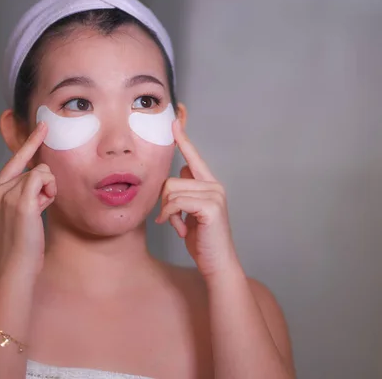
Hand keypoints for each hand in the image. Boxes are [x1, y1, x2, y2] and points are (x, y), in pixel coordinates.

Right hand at [0, 122, 55, 276]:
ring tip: (38, 214)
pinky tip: (43, 206)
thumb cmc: (23, 245)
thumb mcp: (24, 212)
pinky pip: (43, 178)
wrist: (16, 267)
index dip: (31, 141)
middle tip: (39, 209)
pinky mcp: (20, 200)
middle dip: (45, 187)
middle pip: (35, 167)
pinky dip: (49, 190)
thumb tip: (44, 175)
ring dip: (49, 191)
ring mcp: (7, 193)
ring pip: (42, 173)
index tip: (42, 124)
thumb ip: (29, 192)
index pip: (16, 159)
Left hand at [156, 120, 237, 277]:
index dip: (183, 137)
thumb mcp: (190, 213)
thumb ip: (187, 191)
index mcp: (209, 184)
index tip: (176, 117)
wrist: (217, 264)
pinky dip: (170, 216)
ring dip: (168, 213)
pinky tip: (178, 230)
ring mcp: (214, 195)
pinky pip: (176, 202)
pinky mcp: (210, 206)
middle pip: (171, 180)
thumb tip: (181, 171)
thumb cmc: (202, 241)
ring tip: (178, 227)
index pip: (193, 156)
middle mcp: (214, 185)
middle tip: (172, 220)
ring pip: (171, 191)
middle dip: (164, 203)